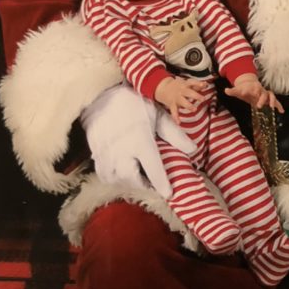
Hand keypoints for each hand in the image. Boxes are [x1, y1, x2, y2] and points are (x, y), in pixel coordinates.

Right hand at [80, 84, 195, 197]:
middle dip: (144, 185)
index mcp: (140, 140)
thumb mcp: (157, 114)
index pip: (153, 168)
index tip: (169, 194)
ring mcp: (106, 154)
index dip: (161, 183)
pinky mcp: (96, 154)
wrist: (100, 95)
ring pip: (118, 180)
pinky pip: (104, 175)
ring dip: (130, 183)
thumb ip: (174, 134)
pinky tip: (122, 174)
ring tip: (139, 178)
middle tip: (154, 183)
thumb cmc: (132, 103)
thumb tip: (192, 149)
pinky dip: (114, 178)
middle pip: (133, 179)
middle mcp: (122, 151)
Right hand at [154, 76, 208, 123]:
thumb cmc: (179, 86)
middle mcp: (181, 91)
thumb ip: (197, 85)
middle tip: (203, 99)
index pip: (192, 83)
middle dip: (196, 96)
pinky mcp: (172, 105)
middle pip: (188, 92)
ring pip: (183, 102)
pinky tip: (179, 122)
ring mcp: (177, 98)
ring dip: (189, 106)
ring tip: (194, 109)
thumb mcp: (187, 83)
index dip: (198, 84)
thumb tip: (207, 84)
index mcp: (185, 85)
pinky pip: (174, 111)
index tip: (203, 85)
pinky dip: (176, 117)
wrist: (163, 87)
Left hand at [224, 73, 283, 112]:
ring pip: (271, 96)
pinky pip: (275, 101)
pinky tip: (281, 111)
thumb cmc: (243, 89)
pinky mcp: (268, 99)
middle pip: (263, 93)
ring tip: (272, 107)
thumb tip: (225, 90)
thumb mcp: (237, 90)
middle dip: (261, 99)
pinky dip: (279, 106)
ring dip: (272, 101)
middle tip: (258, 106)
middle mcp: (260, 90)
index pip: (254, 88)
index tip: (249, 94)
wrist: (250, 85)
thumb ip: (232, 91)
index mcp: (253, 87)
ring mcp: (265, 94)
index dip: (252, 90)